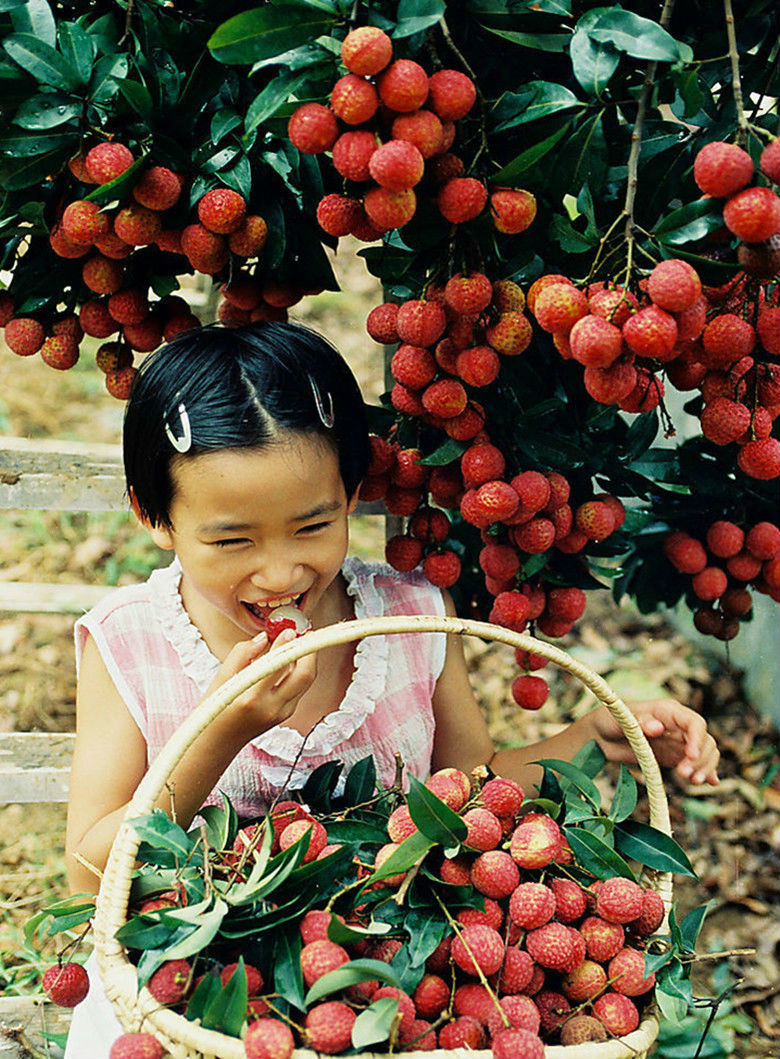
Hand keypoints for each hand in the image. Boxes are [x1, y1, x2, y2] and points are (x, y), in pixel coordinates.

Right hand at [207, 628, 316, 736]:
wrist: (217, 743)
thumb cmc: (215, 709)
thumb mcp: (220, 679)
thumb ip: (242, 654)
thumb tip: (263, 637)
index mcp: (251, 698)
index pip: (277, 666)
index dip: (287, 645)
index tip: (289, 631)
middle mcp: (271, 707)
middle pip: (305, 676)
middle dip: (310, 652)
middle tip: (304, 636)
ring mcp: (282, 713)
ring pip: (307, 681)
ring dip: (306, 660)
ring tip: (296, 644)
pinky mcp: (287, 714)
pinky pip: (299, 688)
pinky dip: (297, 671)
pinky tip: (288, 662)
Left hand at [590, 698, 719, 785]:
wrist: (601, 736)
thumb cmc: (611, 720)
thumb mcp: (621, 718)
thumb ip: (639, 721)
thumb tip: (657, 727)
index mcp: (668, 711)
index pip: (694, 723)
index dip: (697, 739)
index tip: (690, 756)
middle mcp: (678, 725)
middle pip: (705, 740)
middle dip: (700, 758)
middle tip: (684, 775)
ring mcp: (679, 741)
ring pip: (705, 752)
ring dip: (704, 767)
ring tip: (692, 781)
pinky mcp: (675, 756)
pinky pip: (697, 762)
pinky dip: (707, 770)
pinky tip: (711, 781)